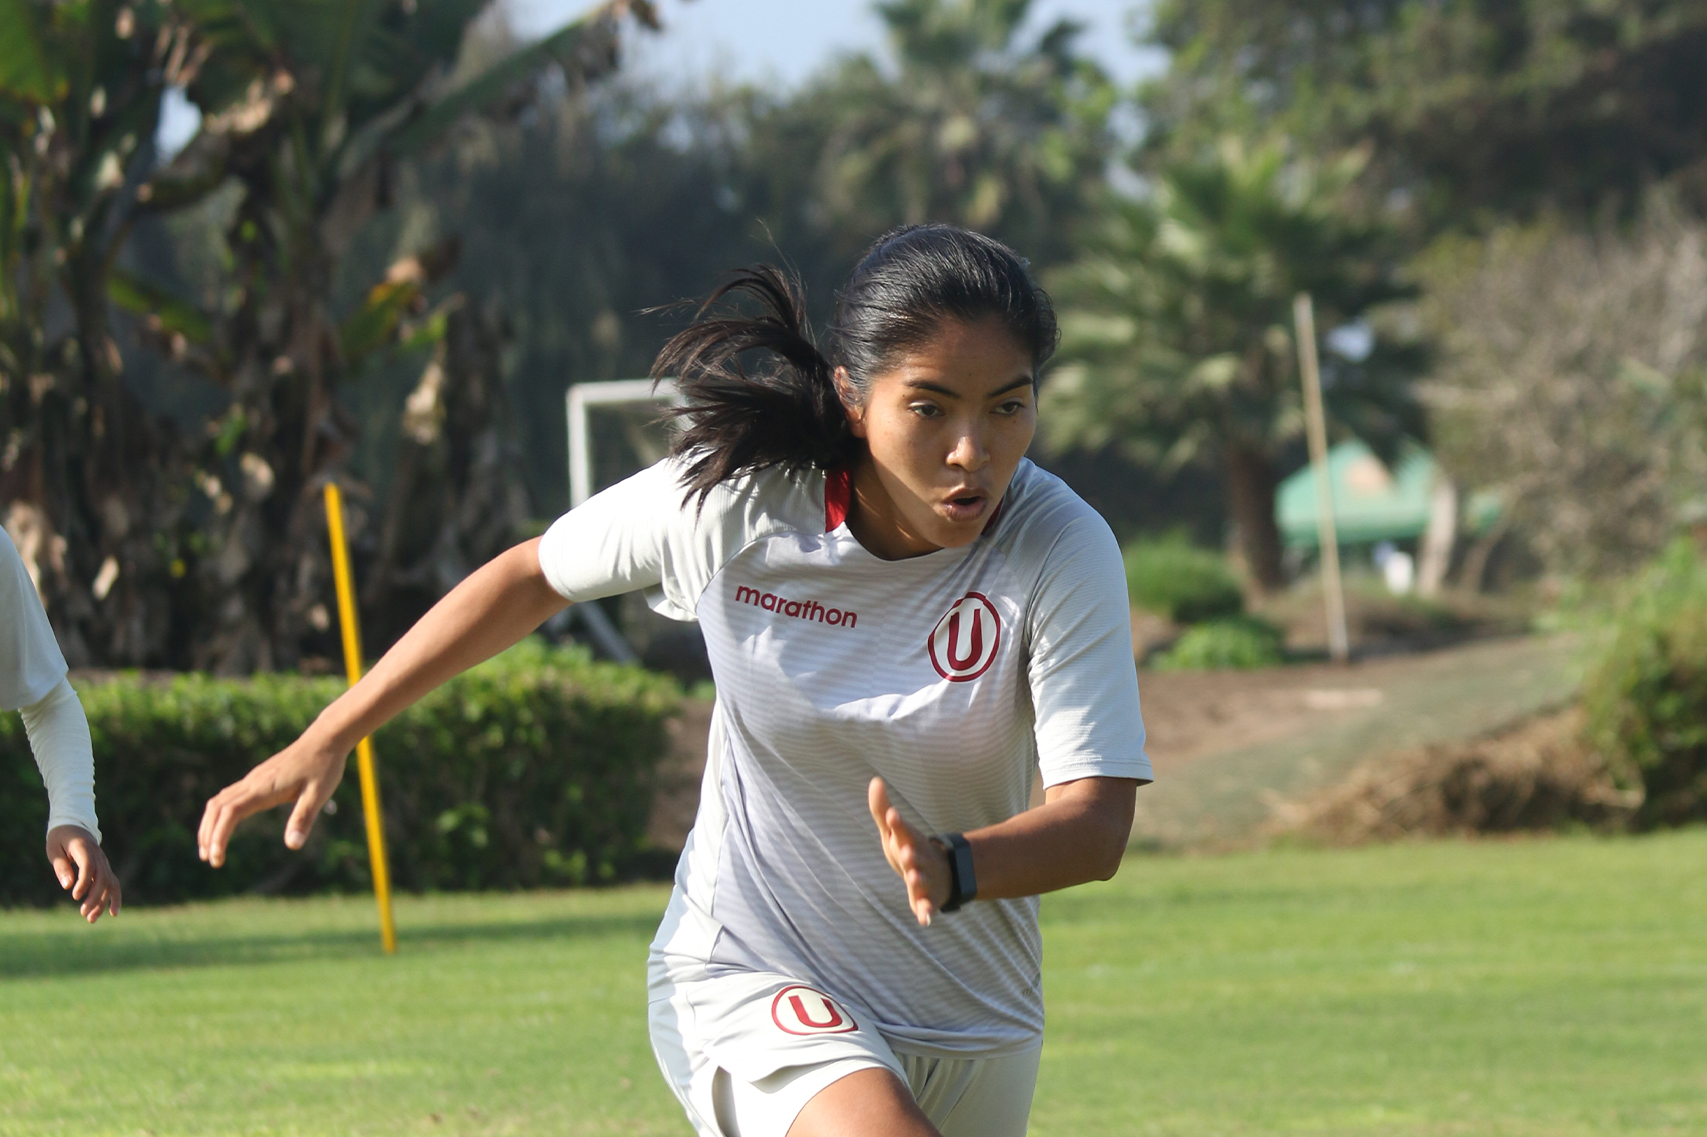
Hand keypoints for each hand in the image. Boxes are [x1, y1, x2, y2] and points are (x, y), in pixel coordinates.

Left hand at [46, 826, 121, 922]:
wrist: (75, 825)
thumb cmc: (60, 838)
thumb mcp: (54, 849)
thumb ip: (61, 867)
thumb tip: (67, 886)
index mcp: (84, 848)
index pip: (89, 866)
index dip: (84, 882)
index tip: (75, 897)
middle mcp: (98, 855)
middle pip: (102, 877)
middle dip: (95, 897)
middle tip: (83, 913)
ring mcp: (104, 861)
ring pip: (109, 883)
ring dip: (103, 902)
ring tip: (91, 919)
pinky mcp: (105, 868)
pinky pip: (113, 883)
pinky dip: (114, 897)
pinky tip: (112, 912)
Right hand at [198, 733, 346, 867]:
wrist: (325, 740)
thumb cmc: (324, 766)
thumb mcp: (318, 794)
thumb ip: (304, 818)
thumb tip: (293, 846)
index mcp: (264, 788)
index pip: (231, 812)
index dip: (219, 835)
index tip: (216, 858)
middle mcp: (253, 782)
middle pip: (217, 808)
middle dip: (208, 834)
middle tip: (209, 860)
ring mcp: (253, 779)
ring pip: (219, 801)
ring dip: (210, 824)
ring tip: (210, 849)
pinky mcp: (258, 778)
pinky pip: (229, 796)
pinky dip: (219, 814)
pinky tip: (223, 826)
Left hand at [867, 777, 949, 926]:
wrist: (940, 873)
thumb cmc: (910, 848)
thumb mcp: (893, 831)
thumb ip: (881, 808)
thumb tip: (875, 780)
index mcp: (909, 841)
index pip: (902, 830)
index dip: (897, 824)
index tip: (892, 815)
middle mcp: (919, 859)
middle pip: (916, 856)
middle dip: (911, 854)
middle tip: (906, 852)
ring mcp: (926, 878)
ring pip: (922, 880)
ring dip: (918, 879)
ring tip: (913, 878)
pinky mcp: (927, 899)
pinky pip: (927, 906)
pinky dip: (927, 912)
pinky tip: (925, 919)